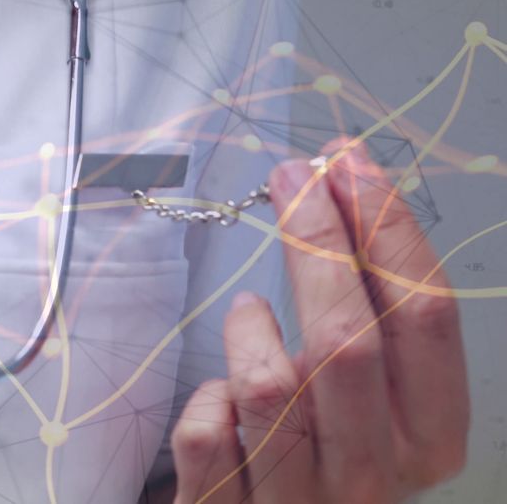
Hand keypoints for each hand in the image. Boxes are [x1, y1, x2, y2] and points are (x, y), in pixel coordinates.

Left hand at [171, 140, 468, 502]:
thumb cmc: (328, 452)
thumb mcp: (375, 399)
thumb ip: (371, 315)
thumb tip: (339, 191)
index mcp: (427, 440)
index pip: (426, 319)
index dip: (388, 230)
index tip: (350, 165)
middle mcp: (373, 476)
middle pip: (348, 341)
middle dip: (318, 241)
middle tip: (292, 178)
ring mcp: (299, 500)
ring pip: (270, 388)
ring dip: (251, 330)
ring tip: (249, 312)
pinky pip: (208, 431)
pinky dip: (209, 398)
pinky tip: (222, 396)